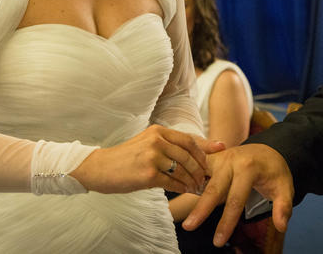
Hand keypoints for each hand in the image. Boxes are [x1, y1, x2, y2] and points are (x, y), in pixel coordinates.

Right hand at [71, 125, 224, 194]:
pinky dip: (182, 188)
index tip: (222, 149)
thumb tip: (192, 152)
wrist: (99, 168)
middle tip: (206, 177)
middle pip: (189, 154)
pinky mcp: (148, 174)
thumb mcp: (147, 143)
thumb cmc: (125, 158)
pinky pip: (173, 182)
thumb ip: (168, 145)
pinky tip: (185, 191)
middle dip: (201, 168)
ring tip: (197, 186)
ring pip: (183, 169)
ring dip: (193, 180)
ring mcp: (152, 156)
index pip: (188, 138)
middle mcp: (156, 140)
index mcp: (157, 131)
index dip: (206, 146)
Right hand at [182, 144, 293, 247]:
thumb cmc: (274, 171)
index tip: (219, 241)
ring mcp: (219, 158)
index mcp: (248, 168)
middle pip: (214, 189)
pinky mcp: (212, 158)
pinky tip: (180, 193)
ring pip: (202, 179)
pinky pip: (198, 170)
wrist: (267, 150)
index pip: (236, 199)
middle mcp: (231, 161)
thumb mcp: (285, 187)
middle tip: (189, 227)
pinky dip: (188, 181)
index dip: (227, 222)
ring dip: (190, 195)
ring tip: (181, 211)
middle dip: (201, 210)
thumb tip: (281, 226)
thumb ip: (283, 207)